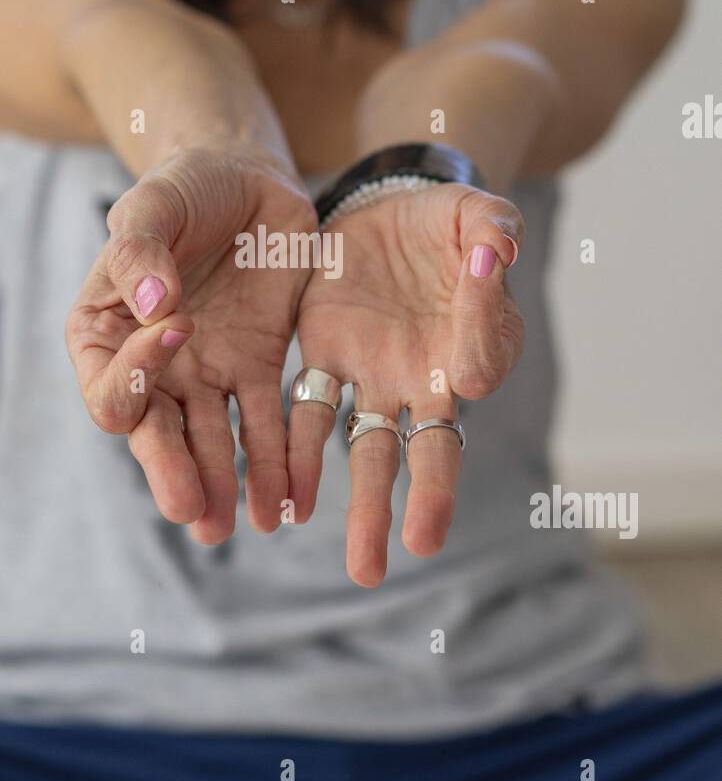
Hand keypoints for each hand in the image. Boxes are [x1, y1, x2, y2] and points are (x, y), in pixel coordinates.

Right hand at [65, 145, 317, 542]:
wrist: (248, 178)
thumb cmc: (185, 186)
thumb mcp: (153, 201)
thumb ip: (141, 248)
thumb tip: (152, 303)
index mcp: (104, 331)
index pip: (110, 380)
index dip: (137, 369)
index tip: (177, 325)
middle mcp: (151, 364)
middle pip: (155, 433)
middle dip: (173, 473)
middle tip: (192, 511)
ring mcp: (204, 372)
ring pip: (210, 442)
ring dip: (223, 485)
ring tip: (241, 526)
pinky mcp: (258, 369)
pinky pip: (266, 425)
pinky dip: (276, 464)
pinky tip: (290, 503)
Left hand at [288, 184, 525, 585]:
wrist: (385, 212)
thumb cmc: (447, 224)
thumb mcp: (476, 214)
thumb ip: (490, 234)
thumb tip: (493, 256)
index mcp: (475, 344)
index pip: (479, 362)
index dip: (475, 360)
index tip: (469, 371)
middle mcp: (427, 379)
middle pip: (430, 448)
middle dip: (426, 499)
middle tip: (418, 550)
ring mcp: (375, 376)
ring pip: (369, 450)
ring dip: (367, 506)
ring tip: (365, 568)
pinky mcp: (325, 358)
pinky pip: (309, 415)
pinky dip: (300, 458)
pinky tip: (288, 503)